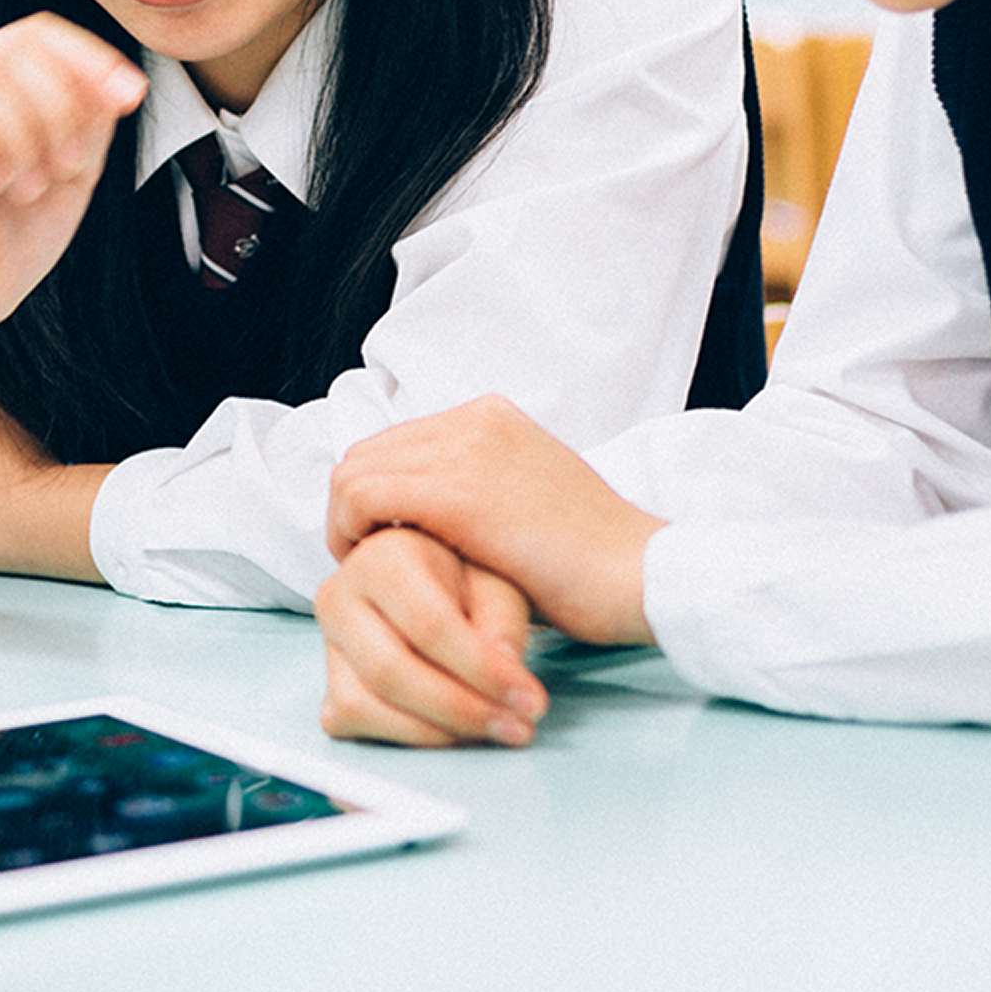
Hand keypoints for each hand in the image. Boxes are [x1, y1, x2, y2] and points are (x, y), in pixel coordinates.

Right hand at [0, 14, 143, 471]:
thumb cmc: (8, 241)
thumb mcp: (72, 178)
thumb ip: (91, 125)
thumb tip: (117, 83)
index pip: (38, 34)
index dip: (89, 57)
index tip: (131, 96)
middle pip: (13, 48)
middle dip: (61, 104)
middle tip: (72, 166)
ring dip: (26, 133)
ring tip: (32, 188)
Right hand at [318, 525, 547, 747]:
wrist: (427, 580)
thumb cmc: (463, 579)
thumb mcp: (497, 583)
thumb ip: (503, 624)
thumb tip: (504, 672)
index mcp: (382, 556)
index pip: (430, 625)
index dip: (482, 671)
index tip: (529, 700)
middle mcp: (339, 596)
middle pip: (391, 671)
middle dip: (460, 710)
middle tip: (516, 728)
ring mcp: (327, 643)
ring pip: (362, 704)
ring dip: (432, 732)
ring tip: (487, 732)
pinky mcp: (327, 682)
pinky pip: (350, 722)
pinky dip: (400, 737)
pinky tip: (449, 732)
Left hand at [326, 396, 661, 648]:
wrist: (643, 575)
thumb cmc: (589, 564)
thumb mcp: (523, 504)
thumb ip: (472, 494)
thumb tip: (415, 520)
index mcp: (492, 416)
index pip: (396, 442)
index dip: (374, 493)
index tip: (380, 540)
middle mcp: (475, 418)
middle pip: (368, 451)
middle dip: (353, 507)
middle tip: (364, 558)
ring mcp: (467, 448)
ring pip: (355, 471)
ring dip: (347, 522)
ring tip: (367, 569)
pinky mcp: (459, 493)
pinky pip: (364, 499)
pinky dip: (353, 533)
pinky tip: (375, 569)